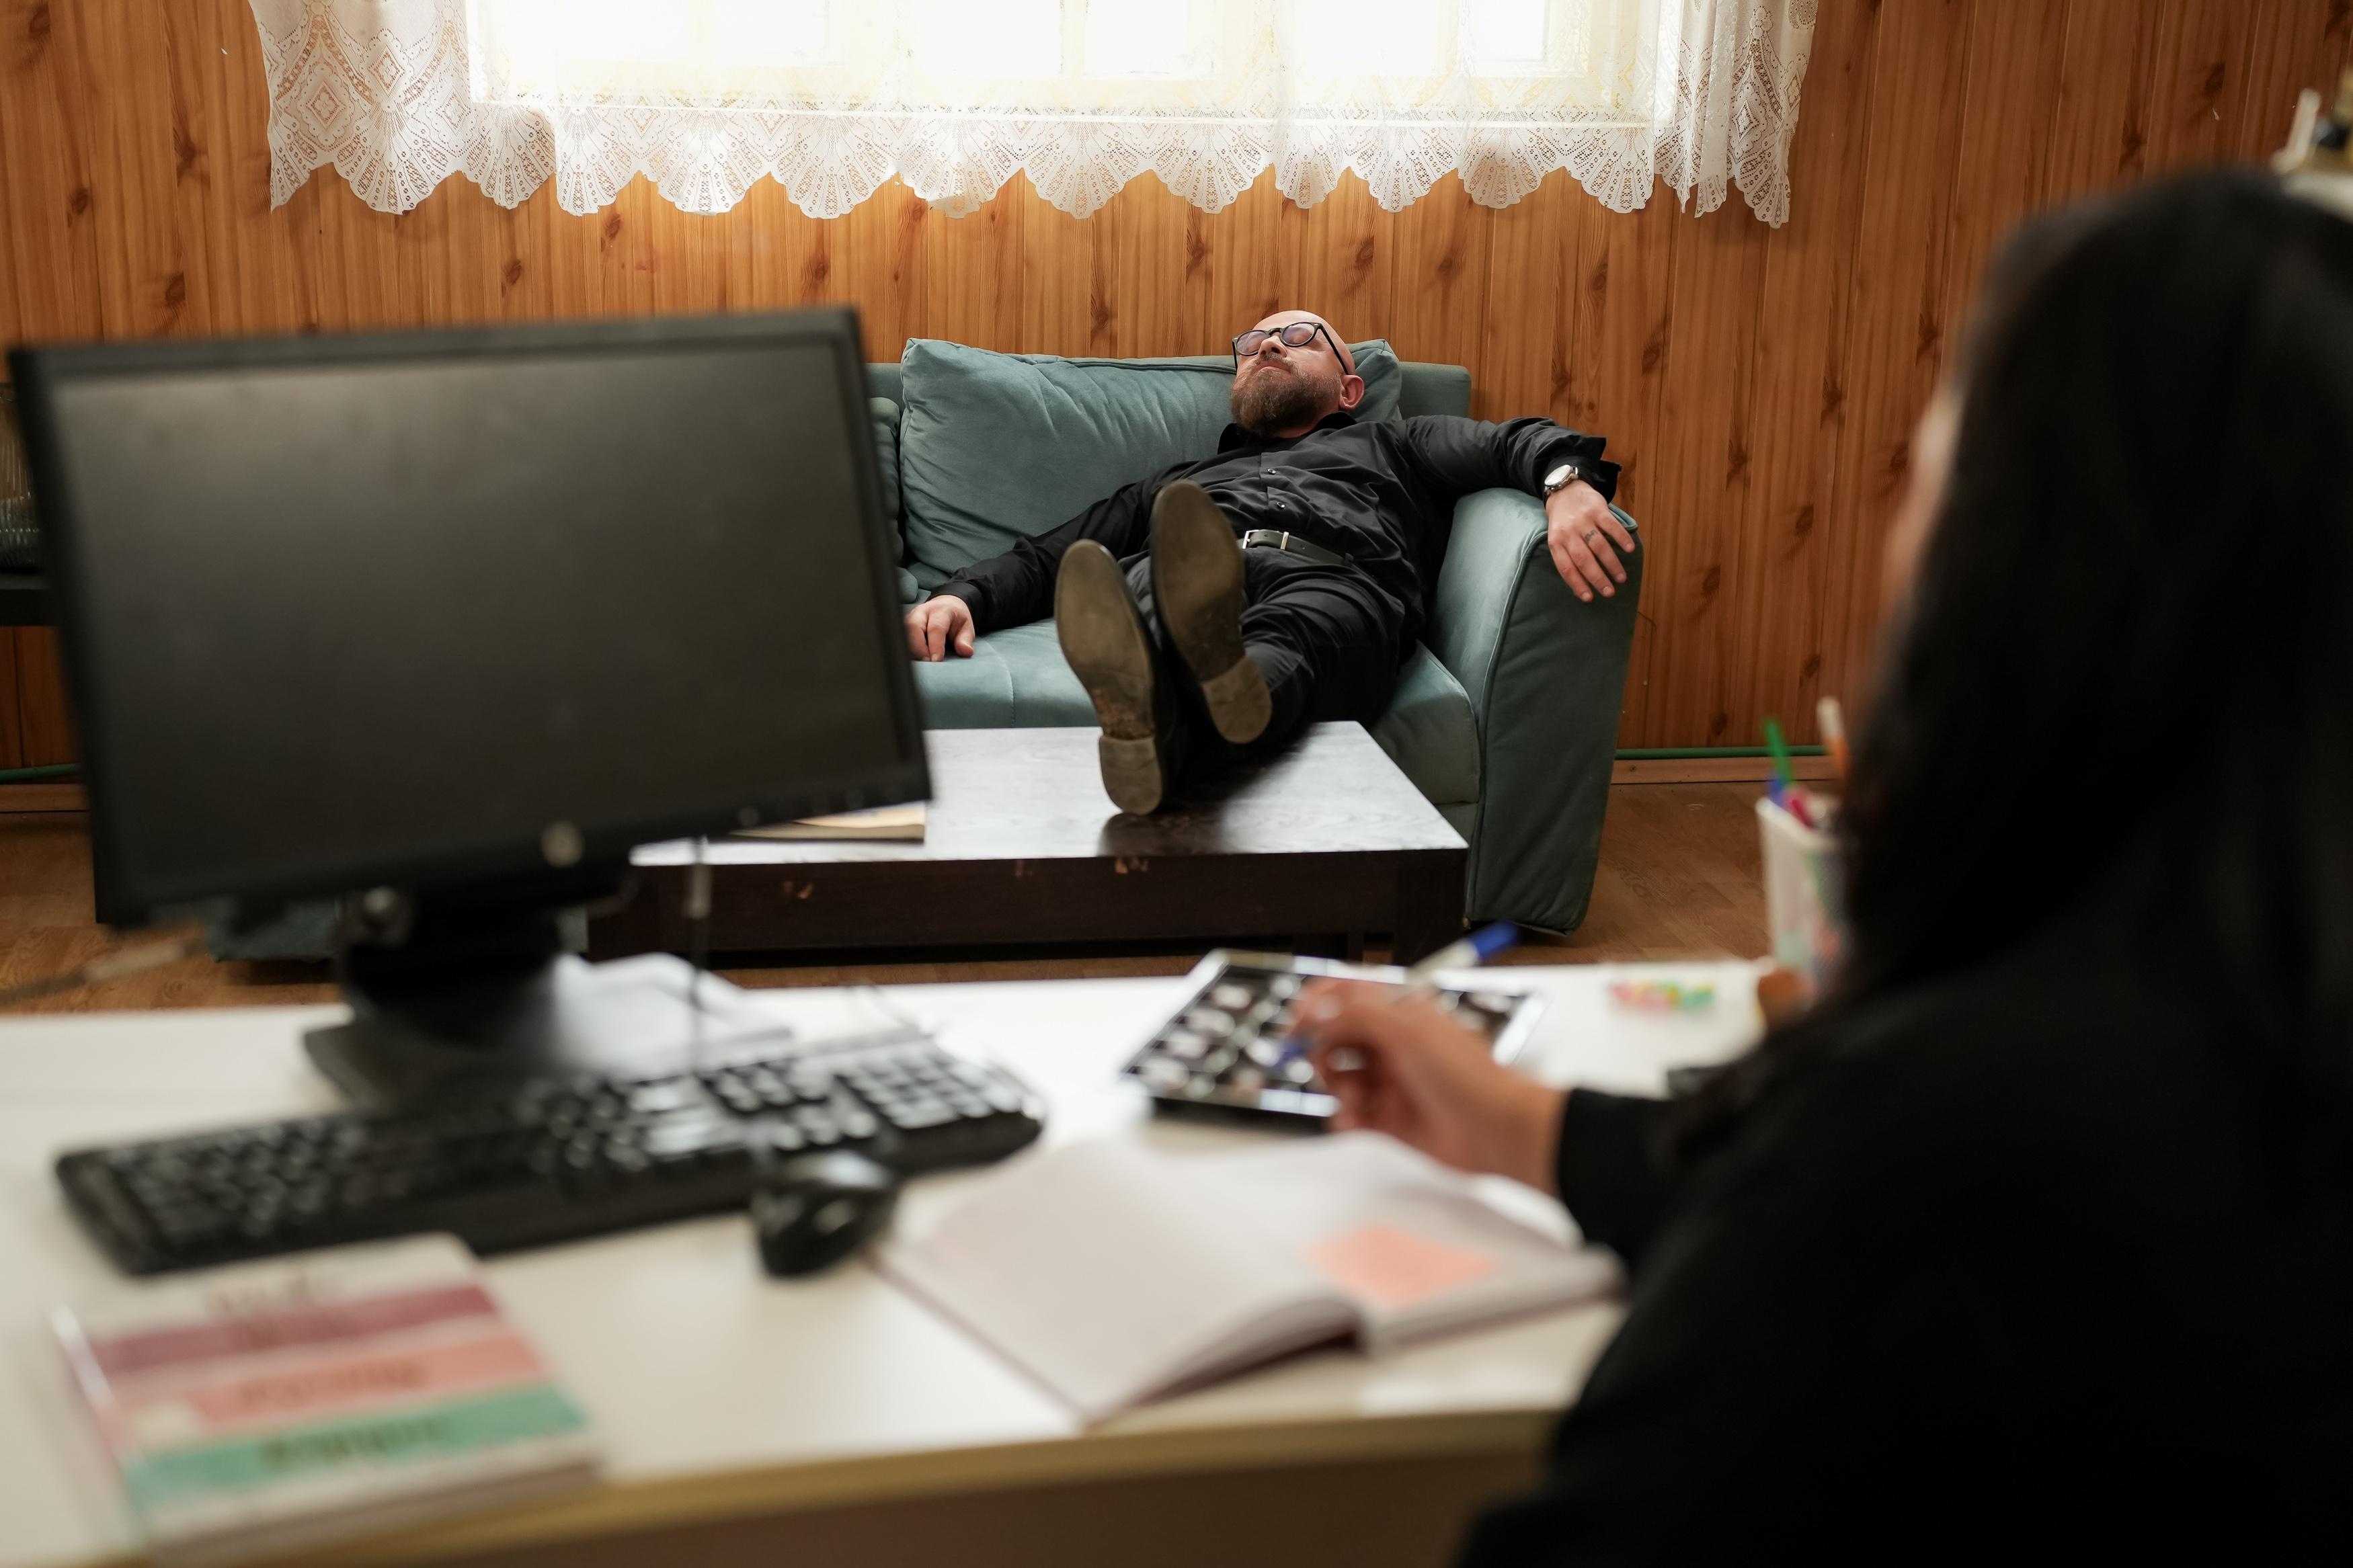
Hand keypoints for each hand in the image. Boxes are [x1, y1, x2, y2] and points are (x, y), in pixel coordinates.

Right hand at [904, 595, 975, 660]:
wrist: (946, 605)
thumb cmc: (955, 618)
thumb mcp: (966, 627)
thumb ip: (965, 640)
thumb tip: (965, 651)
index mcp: (941, 610)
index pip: (936, 628)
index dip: (935, 645)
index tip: (936, 660)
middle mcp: (922, 612)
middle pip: (914, 627)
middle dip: (918, 647)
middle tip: (926, 662)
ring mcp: (911, 617)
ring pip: (903, 631)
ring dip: (909, 648)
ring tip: (919, 662)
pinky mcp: (904, 624)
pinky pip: (901, 636)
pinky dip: (905, 648)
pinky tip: (912, 658)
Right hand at [1294, 980, 1564, 1193]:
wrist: (1496, 1130)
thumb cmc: (1467, 1076)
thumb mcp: (1408, 1031)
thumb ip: (1356, 1015)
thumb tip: (1317, 1010)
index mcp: (1402, 1014)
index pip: (1349, 996)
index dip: (1319, 1004)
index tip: (1296, 1021)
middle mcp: (1395, 1045)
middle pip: (1338, 1038)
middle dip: (1325, 1050)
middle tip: (1325, 1063)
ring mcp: (1392, 1082)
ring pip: (1342, 1078)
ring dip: (1337, 1087)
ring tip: (1353, 1099)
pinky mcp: (1391, 1120)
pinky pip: (1353, 1115)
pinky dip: (1346, 1117)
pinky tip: (1352, 1121)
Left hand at [1544, 481, 1636, 602]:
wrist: (1565, 491)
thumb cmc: (1563, 523)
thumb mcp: (1557, 539)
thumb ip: (1567, 558)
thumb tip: (1581, 588)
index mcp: (1556, 543)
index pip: (1566, 568)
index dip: (1577, 584)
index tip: (1589, 598)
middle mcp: (1568, 532)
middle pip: (1583, 559)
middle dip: (1598, 578)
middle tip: (1610, 593)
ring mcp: (1583, 520)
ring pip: (1599, 546)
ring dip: (1612, 563)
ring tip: (1621, 578)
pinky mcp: (1597, 509)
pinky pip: (1611, 526)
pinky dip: (1621, 538)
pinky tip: (1629, 550)